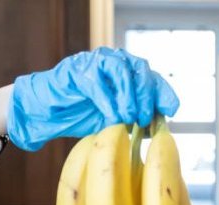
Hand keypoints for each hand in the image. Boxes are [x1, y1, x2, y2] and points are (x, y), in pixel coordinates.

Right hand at [7, 47, 179, 150]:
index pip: (152, 79)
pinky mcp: (77, 69)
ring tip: (128, 118)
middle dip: (146, 96)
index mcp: (127, 75)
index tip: (171, 110)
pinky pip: (98, 81)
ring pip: (122, 70)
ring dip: (129, 96)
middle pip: (141, 70)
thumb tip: (156, 127)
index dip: (163, 93)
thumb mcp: (114, 120)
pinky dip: (107, 100)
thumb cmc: (80, 116)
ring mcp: (96, 63)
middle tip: (145, 119)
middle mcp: (115, 63)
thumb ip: (133, 118)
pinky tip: (111, 117)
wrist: (47, 114)